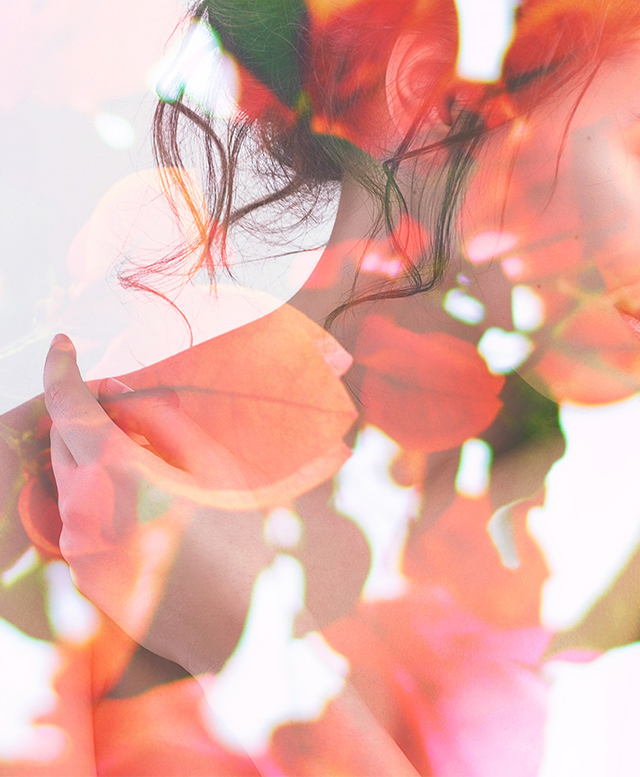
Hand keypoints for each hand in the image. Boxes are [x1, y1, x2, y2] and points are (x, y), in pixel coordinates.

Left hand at [42, 334, 269, 673]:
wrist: (240, 630)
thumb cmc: (241, 540)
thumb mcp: (212, 466)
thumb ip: (160, 423)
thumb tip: (120, 397)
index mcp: (117, 474)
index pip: (69, 405)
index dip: (62, 369)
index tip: (62, 346)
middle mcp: (84, 511)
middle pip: (63, 441)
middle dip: (82, 414)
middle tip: (120, 403)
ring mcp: (78, 549)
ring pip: (69, 480)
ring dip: (91, 455)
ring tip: (139, 452)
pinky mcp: (83, 576)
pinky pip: (79, 516)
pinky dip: (97, 492)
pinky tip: (140, 497)